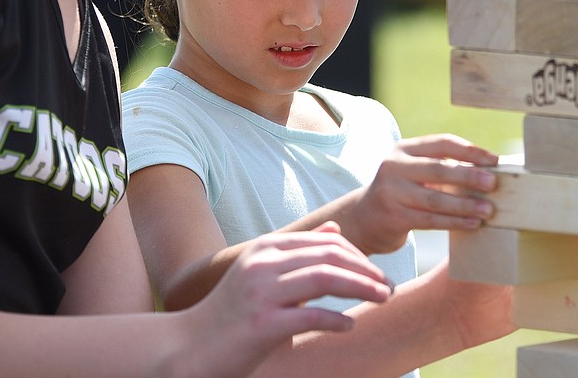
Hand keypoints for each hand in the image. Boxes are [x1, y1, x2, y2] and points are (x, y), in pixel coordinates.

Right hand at [185, 222, 392, 376]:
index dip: (358, 255)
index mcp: (266, 247)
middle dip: (366, 270)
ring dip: (361, 288)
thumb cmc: (231, 314)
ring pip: (324, 279)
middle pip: (329, 256)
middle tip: (388, 287)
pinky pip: (310, 315)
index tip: (378, 273)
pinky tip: (350, 325)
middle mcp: (263, 262)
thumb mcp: (263, 273)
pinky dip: (336, 319)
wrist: (189, 347)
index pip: (325, 242)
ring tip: (382, 299)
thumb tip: (336, 230)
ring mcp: (261, 292)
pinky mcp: (262, 324)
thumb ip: (299, 252)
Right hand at [352, 135, 498, 254]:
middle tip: (494, 183)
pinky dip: (454, 222)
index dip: (469, 150)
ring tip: (488, 210)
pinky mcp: (393, 216)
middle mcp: (394, 166)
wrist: (364, 218)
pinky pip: (430, 220)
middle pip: (438, 169)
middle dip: (469, 176)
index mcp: (403, 149)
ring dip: (465, 204)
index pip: (441, 143)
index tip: (494, 160)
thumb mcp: (413, 171)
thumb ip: (440, 167)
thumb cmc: (402, 192)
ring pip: (435, 198)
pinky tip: (473, 224)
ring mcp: (391, 192)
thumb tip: (487, 170)